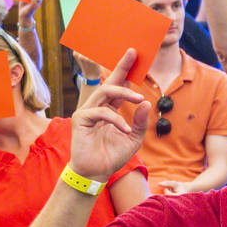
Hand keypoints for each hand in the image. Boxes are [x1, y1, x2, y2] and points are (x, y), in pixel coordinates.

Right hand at [70, 48, 151, 178]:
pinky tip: (126, 129)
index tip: (134, 53)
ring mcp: (87, 111)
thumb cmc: (113, 155)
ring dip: (124, 92)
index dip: (125, 70)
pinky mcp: (81, 119)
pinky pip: (101, 112)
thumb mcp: (133, 138)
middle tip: (133, 55)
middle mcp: (98, 106)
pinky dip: (116, 119)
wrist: (97, 173)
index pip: (118, 85)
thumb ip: (140, 121)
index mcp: (110, 108)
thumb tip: (145, 103)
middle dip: (122, 68)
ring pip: (105, 92)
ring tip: (139, 98)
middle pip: (110, 82)